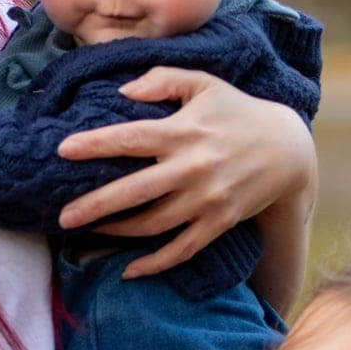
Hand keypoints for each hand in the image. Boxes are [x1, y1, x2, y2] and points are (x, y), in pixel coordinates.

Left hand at [55, 73, 315, 278]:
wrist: (288, 149)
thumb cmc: (236, 111)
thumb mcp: (204, 83)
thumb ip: (162, 79)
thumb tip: (123, 92)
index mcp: (184, 131)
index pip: (131, 137)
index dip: (95, 145)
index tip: (62, 151)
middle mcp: (193, 167)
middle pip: (135, 190)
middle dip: (95, 205)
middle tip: (63, 216)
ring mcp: (207, 198)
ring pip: (153, 224)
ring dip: (117, 231)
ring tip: (89, 230)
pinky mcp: (219, 222)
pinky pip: (182, 249)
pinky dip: (154, 263)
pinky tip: (128, 270)